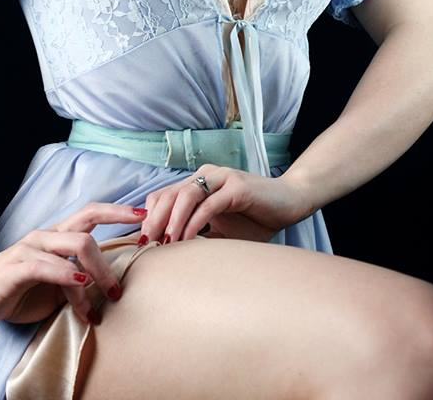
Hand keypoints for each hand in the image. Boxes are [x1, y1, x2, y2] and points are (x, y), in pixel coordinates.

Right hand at [0, 202, 145, 324]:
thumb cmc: (21, 289)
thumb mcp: (57, 287)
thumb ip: (80, 281)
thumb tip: (113, 288)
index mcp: (58, 236)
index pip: (92, 213)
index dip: (118, 211)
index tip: (144, 215)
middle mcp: (47, 236)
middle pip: (88, 228)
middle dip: (110, 256)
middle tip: (119, 289)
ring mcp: (32, 248)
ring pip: (75, 246)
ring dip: (96, 272)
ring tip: (105, 296)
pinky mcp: (18, 267)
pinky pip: (48, 266)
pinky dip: (68, 275)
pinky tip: (80, 285)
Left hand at [139, 165, 306, 244]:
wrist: (290, 203)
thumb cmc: (255, 218)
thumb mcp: (220, 230)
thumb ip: (199, 235)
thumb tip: (172, 257)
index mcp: (198, 183)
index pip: (163, 196)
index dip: (150, 217)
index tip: (142, 242)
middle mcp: (206, 176)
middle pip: (169, 194)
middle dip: (154, 220)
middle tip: (146, 244)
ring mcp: (221, 179)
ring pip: (186, 195)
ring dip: (172, 220)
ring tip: (165, 243)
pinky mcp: (237, 187)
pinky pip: (209, 204)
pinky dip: (195, 221)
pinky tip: (187, 238)